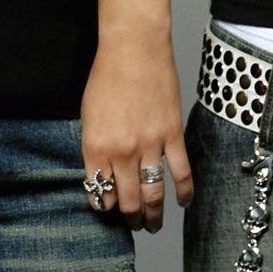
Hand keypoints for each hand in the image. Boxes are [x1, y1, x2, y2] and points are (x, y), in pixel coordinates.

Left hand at [80, 29, 193, 232]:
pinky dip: (184, 193)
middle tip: (132, 223)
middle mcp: (122, 151)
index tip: (109, 209)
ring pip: (154, 195)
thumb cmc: (107, 76)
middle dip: (129, 218)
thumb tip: (102, 173)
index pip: (100, 193)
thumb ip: (95, 148)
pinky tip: (183, 202)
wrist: (133, 47)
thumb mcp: (88, 116)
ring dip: (154, 215)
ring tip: (153, 224)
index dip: (104, 206)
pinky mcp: (172, 134)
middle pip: (127, 201)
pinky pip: (181, 173)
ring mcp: (149, 144)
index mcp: (96, 147)